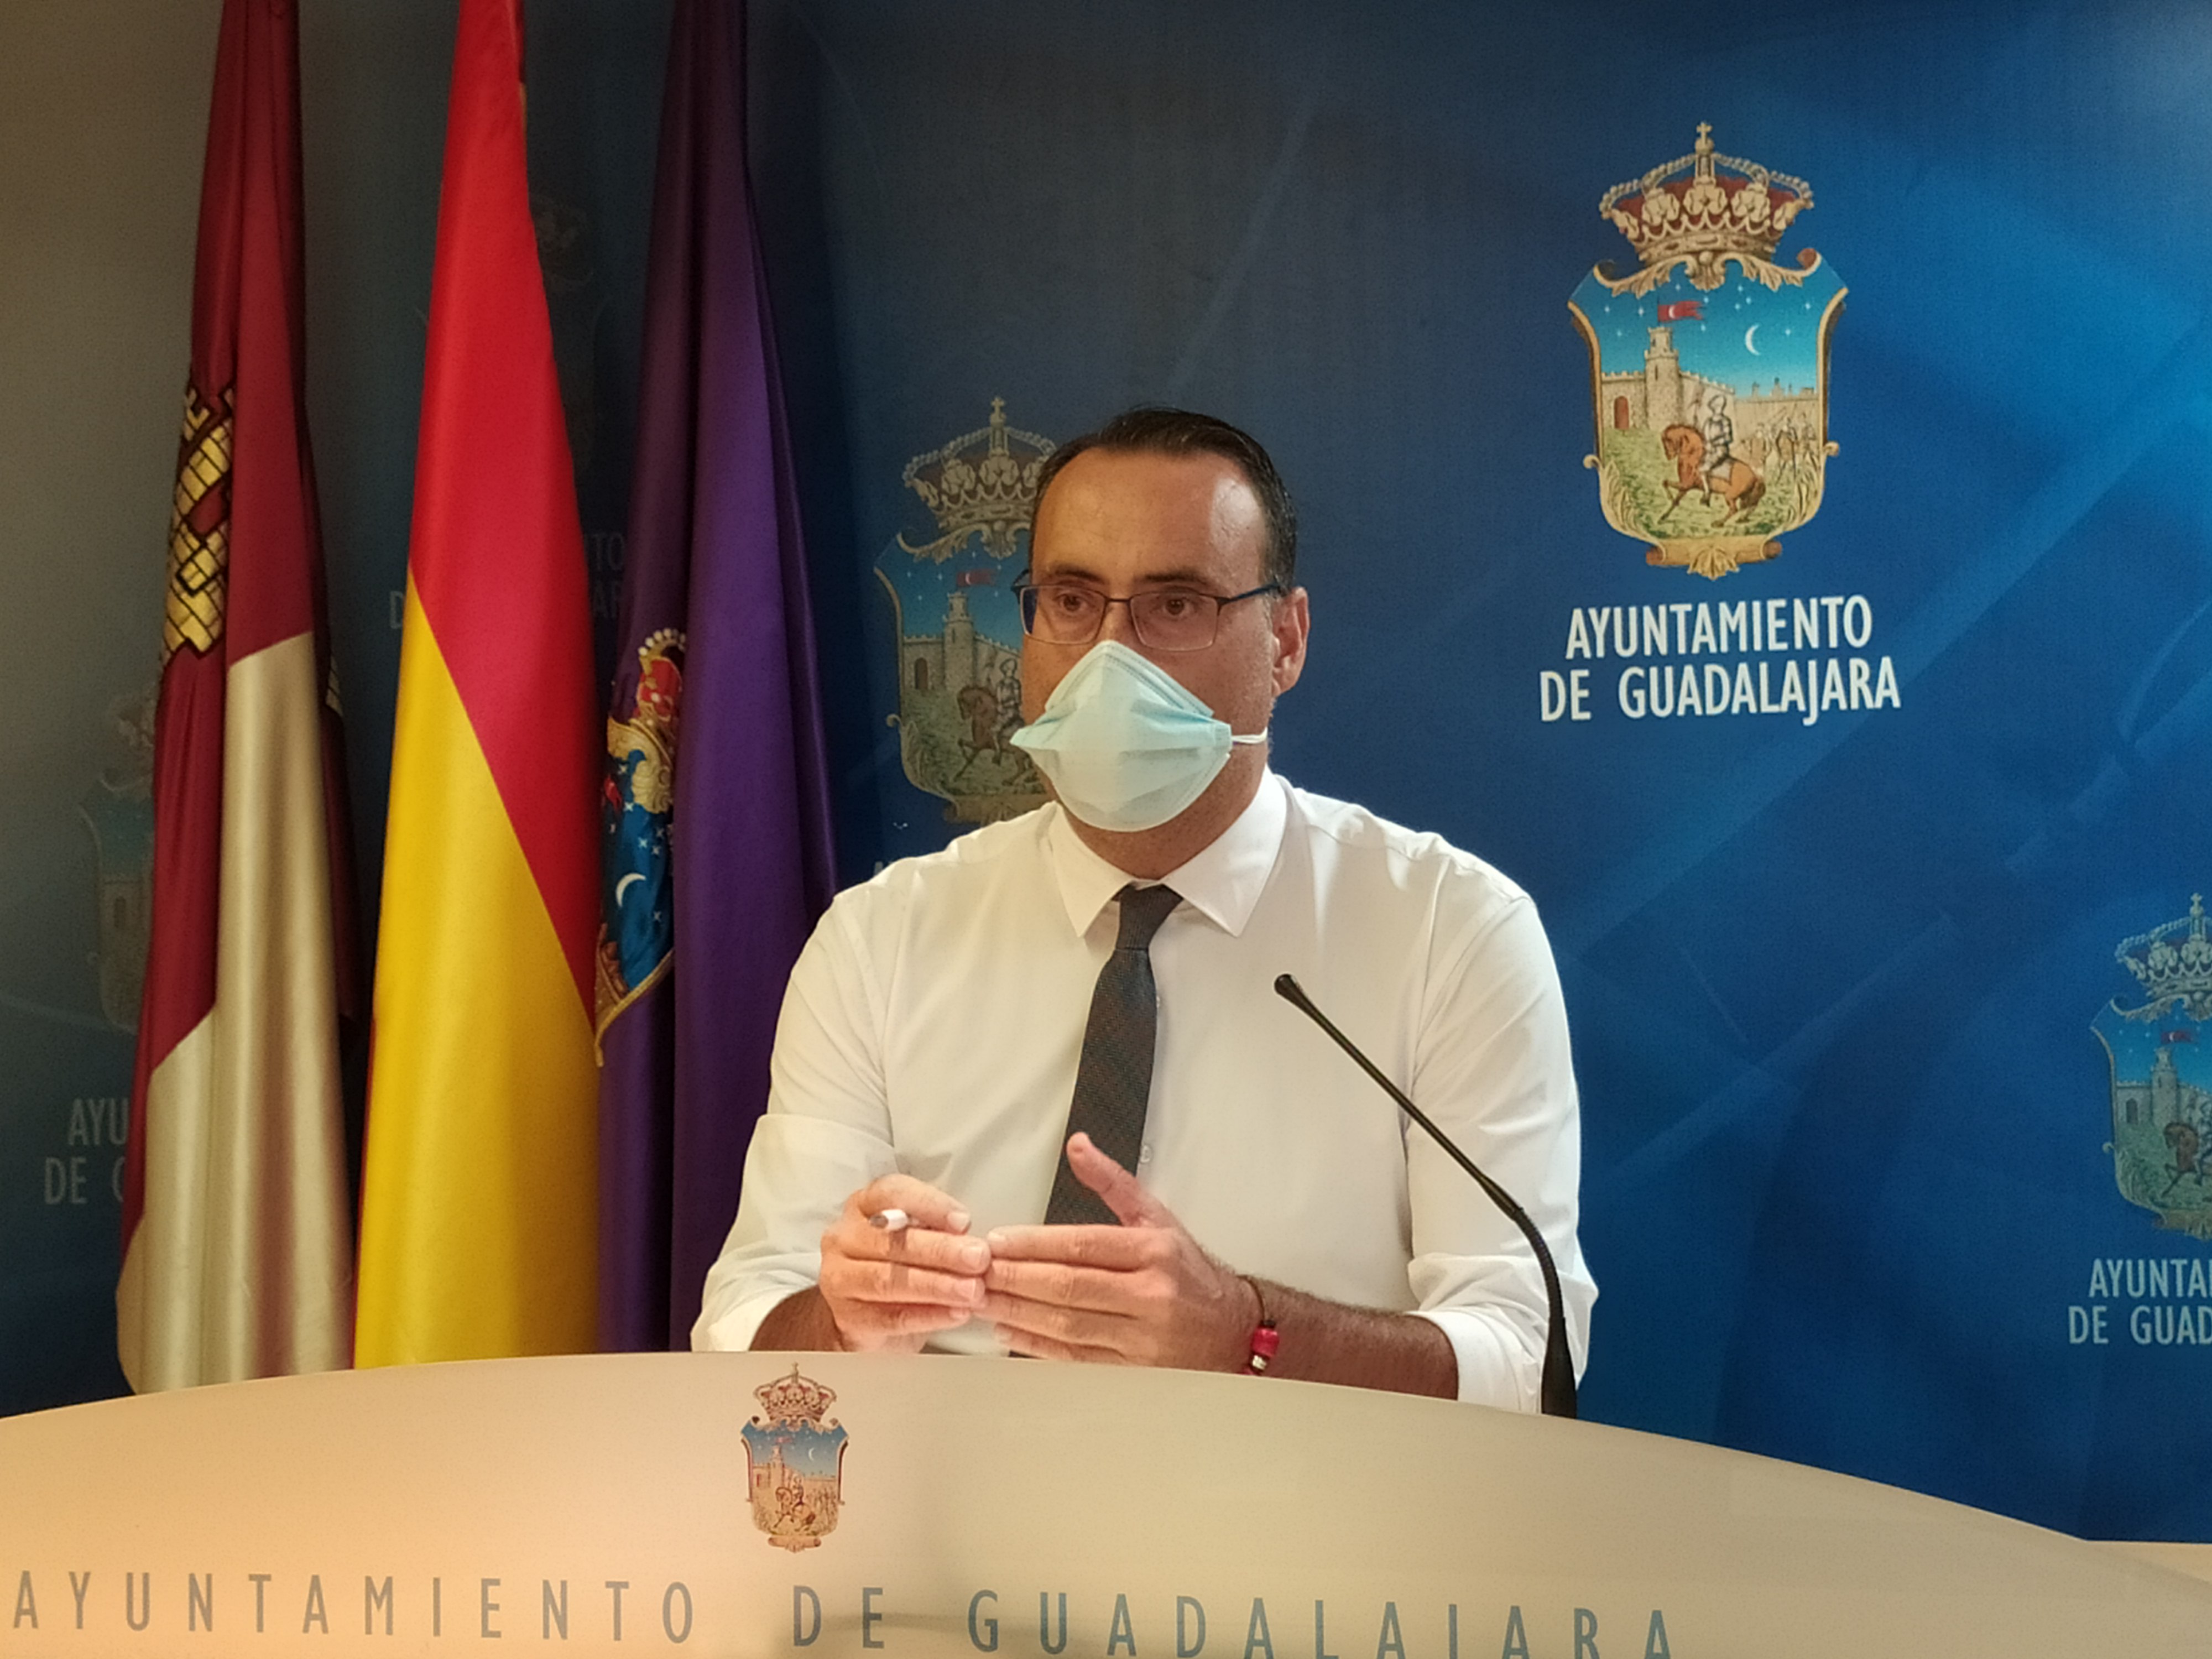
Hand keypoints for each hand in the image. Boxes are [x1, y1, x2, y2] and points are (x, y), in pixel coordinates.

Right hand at [817, 1175, 989, 1352]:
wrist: (861, 1313)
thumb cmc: (893, 1264)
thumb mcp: (912, 1235)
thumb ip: (934, 1229)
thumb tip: (970, 1237)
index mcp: (863, 1206)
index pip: (891, 1193)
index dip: (929, 1206)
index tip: (964, 1221)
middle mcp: (844, 1238)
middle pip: (893, 1242)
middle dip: (941, 1250)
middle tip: (978, 1258)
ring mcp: (839, 1278)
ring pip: (889, 1280)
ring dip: (936, 1285)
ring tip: (972, 1290)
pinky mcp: (847, 1318)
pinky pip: (891, 1317)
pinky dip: (928, 1316)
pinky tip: (956, 1313)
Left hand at [981, 1133, 1254, 1369]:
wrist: (1233, 1332)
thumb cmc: (1189, 1272)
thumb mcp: (1158, 1219)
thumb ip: (1113, 1183)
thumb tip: (1078, 1146)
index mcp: (1154, 1252)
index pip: (1082, 1245)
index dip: (1034, 1244)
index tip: (996, 1242)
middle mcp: (1150, 1296)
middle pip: (1069, 1287)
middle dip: (1015, 1279)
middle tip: (974, 1272)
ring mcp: (1142, 1339)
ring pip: (1067, 1325)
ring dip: (1017, 1313)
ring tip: (980, 1300)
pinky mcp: (1134, 1372)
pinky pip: (1075, 1359)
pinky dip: (1037, 1347)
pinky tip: (1008, 1332)